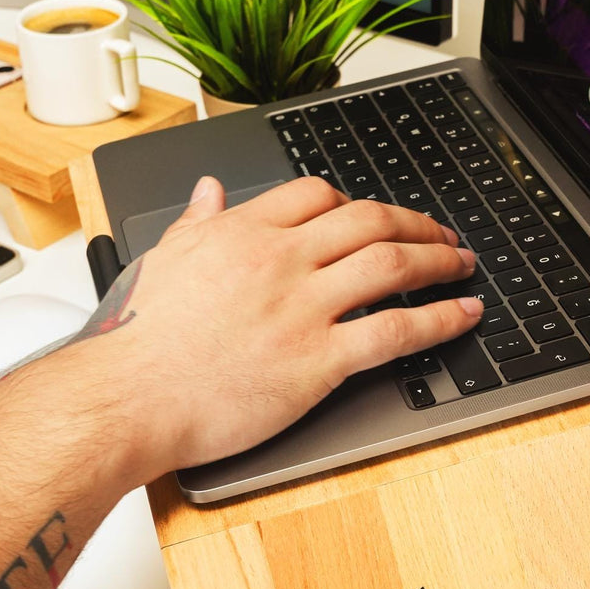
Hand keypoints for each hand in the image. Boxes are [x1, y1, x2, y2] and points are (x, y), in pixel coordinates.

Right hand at [69, 176, 481, 479]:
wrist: (125, 398)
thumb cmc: (136, 340)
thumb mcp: (161, 260)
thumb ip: (194, 221)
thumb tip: (207, 190)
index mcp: (243, 232)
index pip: (316, 194)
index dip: (355, 201)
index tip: (373, 214)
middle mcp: (281, 260)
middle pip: (368, 220)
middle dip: (415, 221)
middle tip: (439, 232)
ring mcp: (304, 307)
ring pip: (392, 264)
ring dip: (438, 259)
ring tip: (462, 263)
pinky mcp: (320, 360)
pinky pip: (396, 330)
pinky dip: (440, 319)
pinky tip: (464, 314)